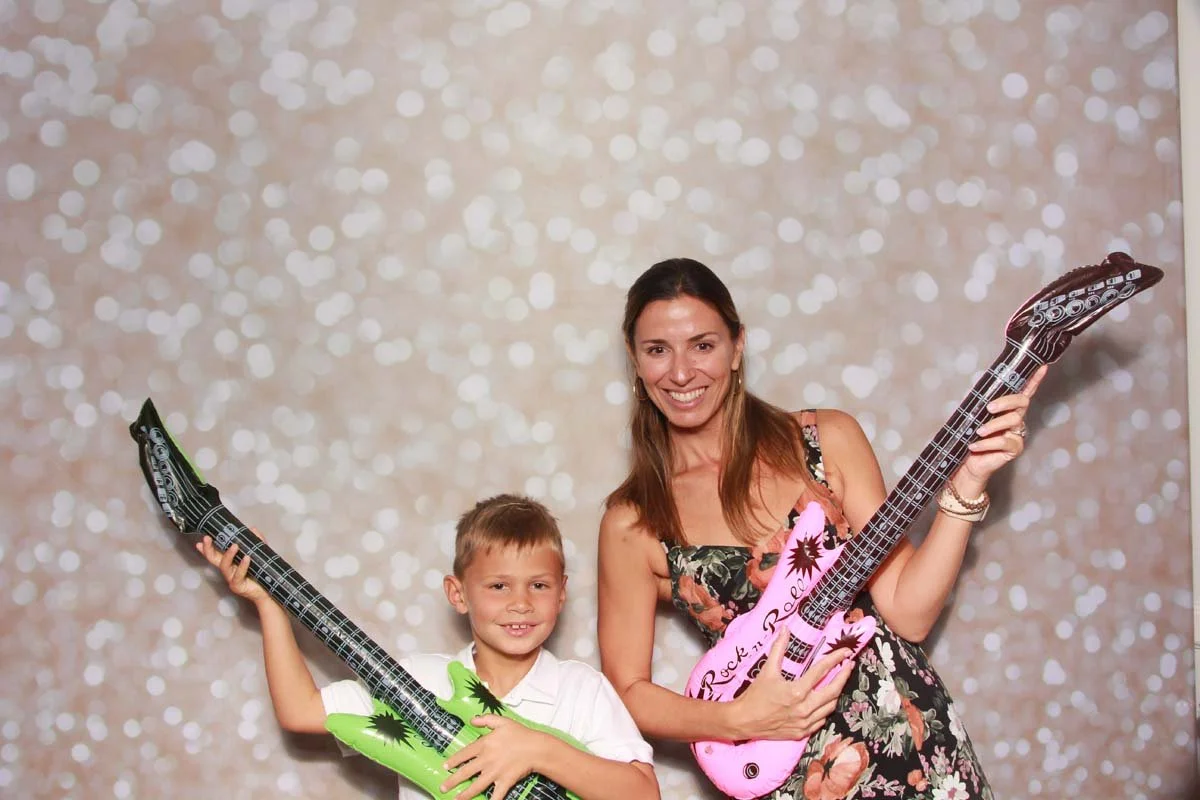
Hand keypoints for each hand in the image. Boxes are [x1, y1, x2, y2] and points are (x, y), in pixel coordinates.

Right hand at [196, 530, 271, 605]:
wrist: (268, 591)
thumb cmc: (262, 574)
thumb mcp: (260, 554)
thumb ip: (257, 541)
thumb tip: (252, 528)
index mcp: (231, 563)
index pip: (216, 554)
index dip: (207, 549)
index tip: (200, 541)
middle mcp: (228, 571)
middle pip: (214, 560)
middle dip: (208, 549)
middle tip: (207, 539)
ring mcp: (232, 579)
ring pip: (225, 566)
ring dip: (228, 555)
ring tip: (235, 545)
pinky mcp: (238, 586)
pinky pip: (238, 575)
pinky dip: (242, 566)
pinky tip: (246, 558)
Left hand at [440, 715, 553, 799]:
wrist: (536, 747)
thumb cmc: (520, 733)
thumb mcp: (502, 721)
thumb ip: (486, 720)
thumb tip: (472, 720)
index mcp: (485, 745)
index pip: (464, 754)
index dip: (453, 761)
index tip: (445, 767)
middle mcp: (486, 760)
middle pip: (466, 772)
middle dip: (453, 781)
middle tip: (443, 787)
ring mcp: (495, 773)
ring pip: (476, 786)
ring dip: (464, 795)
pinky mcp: (504, 782)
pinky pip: (496, 796)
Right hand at [730, 632, 852, 740]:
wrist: (743, 721)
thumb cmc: (755, 695)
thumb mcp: (767, 670)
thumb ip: (778, 648)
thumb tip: (785, 629)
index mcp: (797, 691)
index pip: (822, 671)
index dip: (835, 659)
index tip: (844, 652)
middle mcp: (804, 708)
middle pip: (833, 690)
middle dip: (844, 676)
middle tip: (849, 665)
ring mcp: (805, 722)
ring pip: (830, 707)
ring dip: (836, 693)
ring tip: (839, 681)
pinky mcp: (802, 732)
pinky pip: (821, 721)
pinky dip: (825, 709)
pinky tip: (824, 702)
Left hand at [955, 364, 1048, 492]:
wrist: (966, 460)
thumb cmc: (970, 435)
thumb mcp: (972, 416)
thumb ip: (977, 403)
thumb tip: (974, 390)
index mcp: (1007, 408)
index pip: (1024, 391)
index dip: (1034, 379)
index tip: (1042, 366)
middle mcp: (1016, 418)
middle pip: (1022, 402)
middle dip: (1006, 402)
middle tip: (989, 408)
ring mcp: (1017, 433)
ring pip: (1013, 420)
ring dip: (993, 425)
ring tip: (978, 431)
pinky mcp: (1014, 448)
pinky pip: (1004, 442)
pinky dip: (987, 443)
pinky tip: (974, 445)